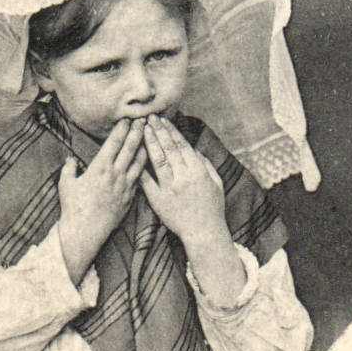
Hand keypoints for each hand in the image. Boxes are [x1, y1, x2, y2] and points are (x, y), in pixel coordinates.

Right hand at [58, 118, 144, 280]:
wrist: (85, 231)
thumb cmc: (73, 208)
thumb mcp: (66, 185)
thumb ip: (69, 169)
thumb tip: (71, 160)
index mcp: (99, 168)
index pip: (114, 143)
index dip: (122, 129)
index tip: (128, 119)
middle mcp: (115, 174)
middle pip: (130, 148)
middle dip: (138, 132)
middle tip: (144, 120)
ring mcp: (125, 185)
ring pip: (140, 162)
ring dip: (146, 147)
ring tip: (152, 136)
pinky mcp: (131, 197)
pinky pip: (141, 178)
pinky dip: (145, 167)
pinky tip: (150, 161)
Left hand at [139, 116, 230, 251]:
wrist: (203, 232)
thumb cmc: (212, 207)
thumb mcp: (216, 182)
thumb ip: (206, 164)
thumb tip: (194, 150)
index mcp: (198, 171)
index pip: (182, 145)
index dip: (171, 131)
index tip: (163, 120)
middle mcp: (183, 177)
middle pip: (168, 149)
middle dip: (158, 131)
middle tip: (148, 118)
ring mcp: (170, 188)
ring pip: (157, 161)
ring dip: (149, 143)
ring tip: (141, 130)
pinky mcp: (159, 200)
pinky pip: (147, 182)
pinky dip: (141, 168)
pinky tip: (135, 156)